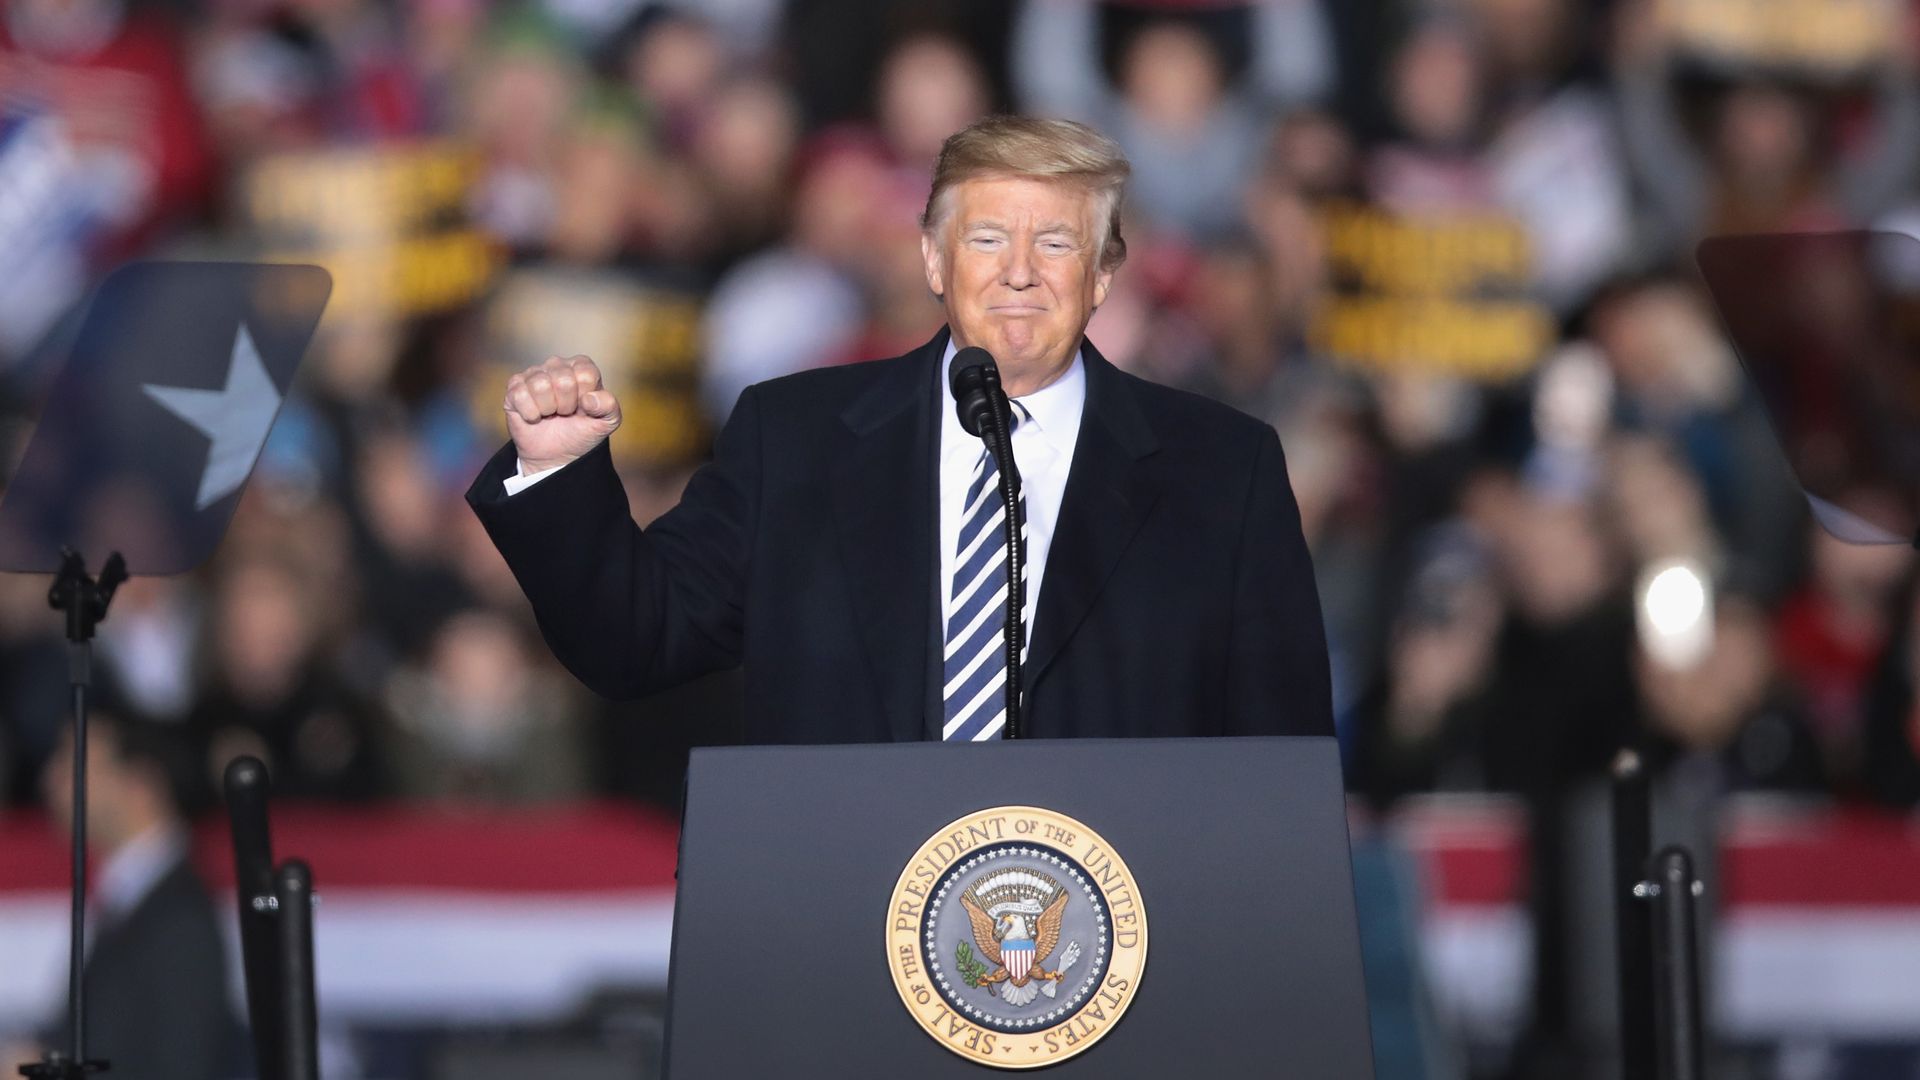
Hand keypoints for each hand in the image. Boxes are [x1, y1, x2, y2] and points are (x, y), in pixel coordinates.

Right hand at [504, 355, 622, 474]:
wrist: (556, 455)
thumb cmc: (581, 432)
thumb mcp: (606, 422)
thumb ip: (609, 406)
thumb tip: (589, 399)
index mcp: (582, 367)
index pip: (586, 375)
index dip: (586, 399)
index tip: (583, 408)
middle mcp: (557, 365)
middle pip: (563, 380)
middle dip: (566, 405)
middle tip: (565, 413)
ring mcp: (534, 374)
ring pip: (540, 385)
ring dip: (547, 409)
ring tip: (550, 414)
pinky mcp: (514, 387)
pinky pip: (520, 395)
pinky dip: (530, 414)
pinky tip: (535, 416)